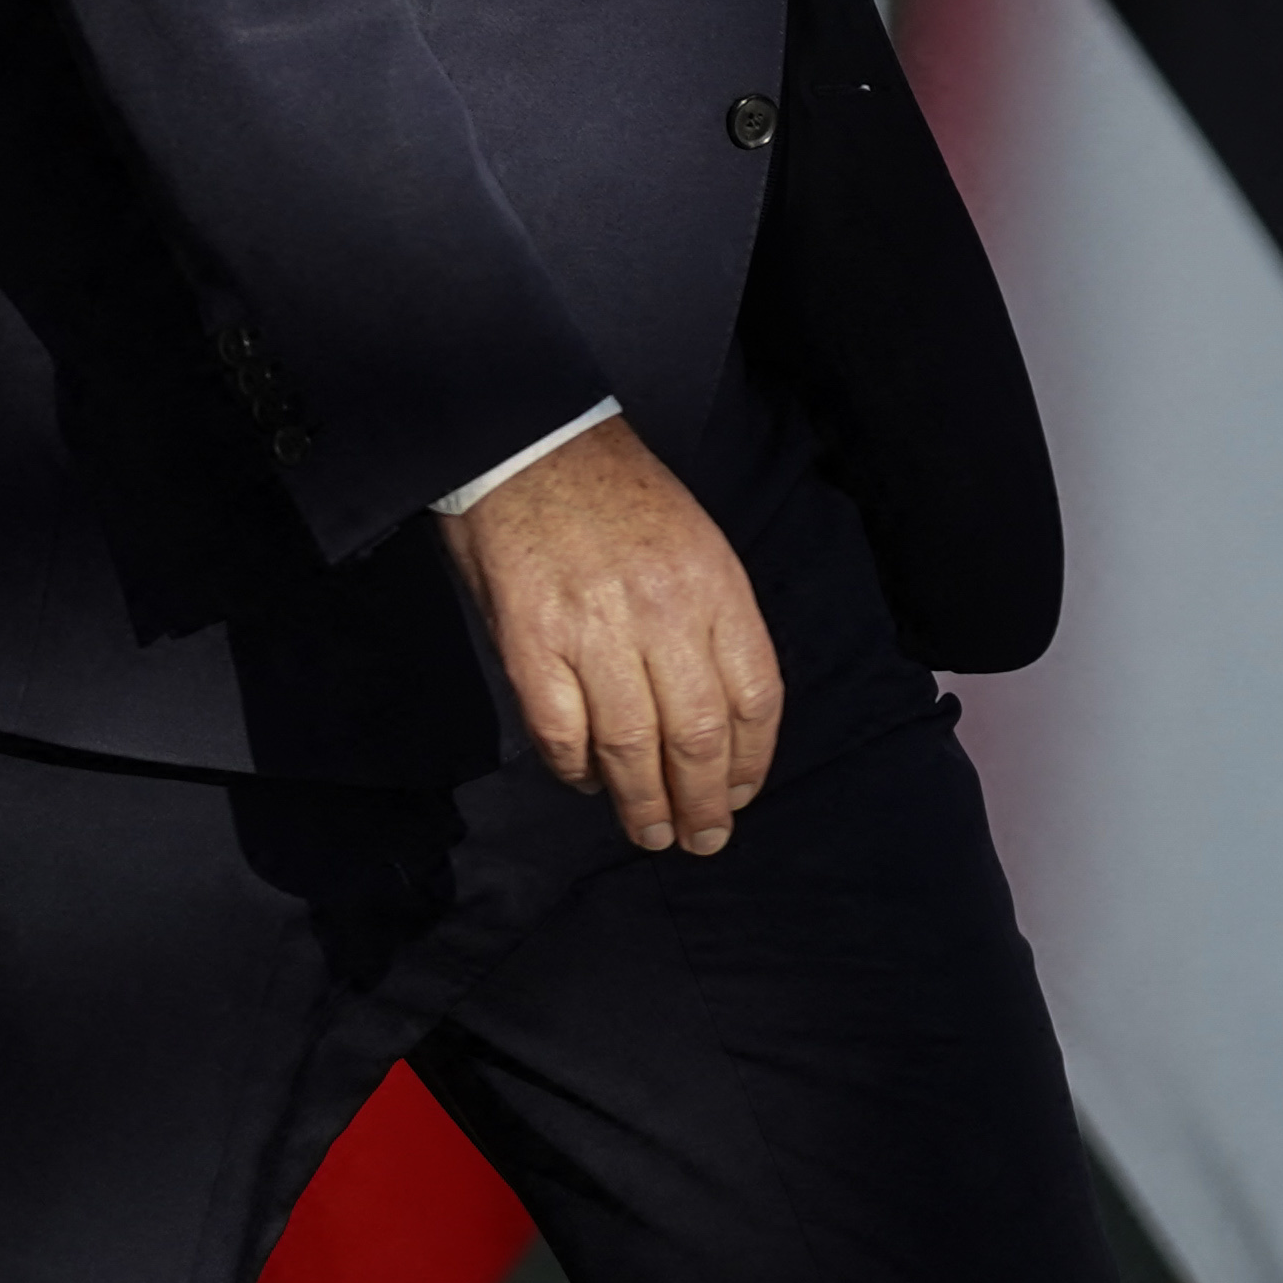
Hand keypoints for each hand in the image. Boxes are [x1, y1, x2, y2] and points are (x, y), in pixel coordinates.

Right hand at [437, 420, 781, 853]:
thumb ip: (709, 622)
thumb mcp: (693, 542)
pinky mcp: (530, 644)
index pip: (754, 695)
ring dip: (644, 804)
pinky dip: (577, 771)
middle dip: (703, 803)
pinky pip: (562, 733)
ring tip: (651, 833)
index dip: (751, 762)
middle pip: (697, 735)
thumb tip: (715, 722)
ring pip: (632, 747)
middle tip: (701, 839)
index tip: (740, 795)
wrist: (528, 443)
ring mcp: (592, 630)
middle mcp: (662, 610)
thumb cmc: (618, 495)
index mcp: (713, 583)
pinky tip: (588, 783)